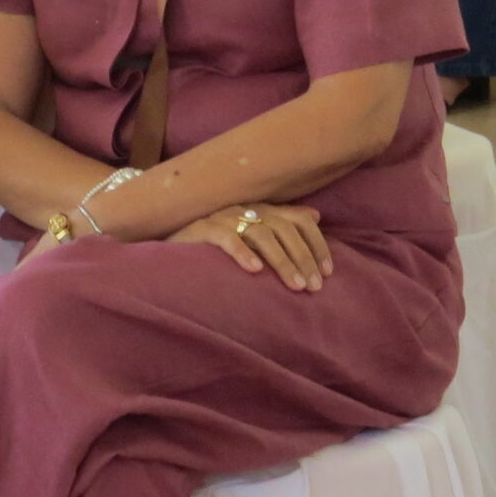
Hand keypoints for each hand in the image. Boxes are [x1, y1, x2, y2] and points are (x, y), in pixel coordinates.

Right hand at [172, 203, 332, 291]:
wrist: (168, 254)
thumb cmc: (214, 250)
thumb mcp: (251, 239)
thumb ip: (281, 226)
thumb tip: (315, 216)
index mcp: (259, 210)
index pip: (298, 220)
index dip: (316, 244)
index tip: (327, 273)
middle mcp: (243, 209)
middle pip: (283, 228)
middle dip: (303, 258)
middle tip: (314, 287)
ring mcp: (222, 218)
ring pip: (260, 234)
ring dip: (281, 261)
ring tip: (295, 285)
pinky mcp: (200, 229)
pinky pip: (225, 238)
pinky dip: (242, 253)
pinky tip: (255, 271)